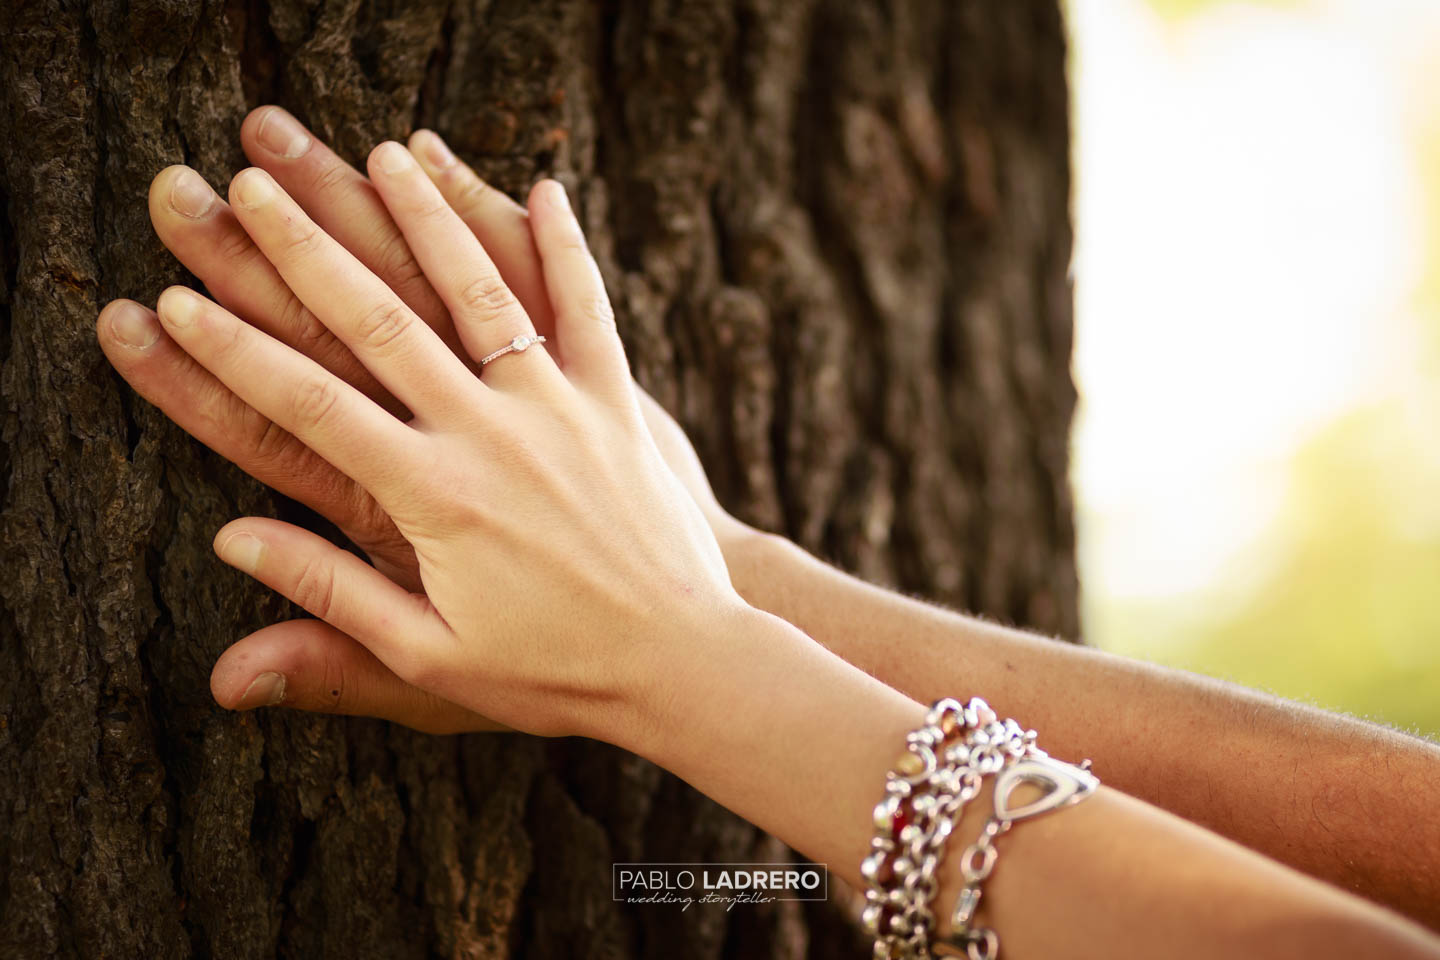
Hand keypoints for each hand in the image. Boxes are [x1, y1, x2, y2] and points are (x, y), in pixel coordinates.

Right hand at [100, 128, 741, 743]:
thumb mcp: (429, 659)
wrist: (681, 662)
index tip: (171, 303)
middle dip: (303, 250)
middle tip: (244, 189)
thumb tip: (232, 540)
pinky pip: (589, 308)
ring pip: (479, 291)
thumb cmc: (552, 673)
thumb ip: (330, 596)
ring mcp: (557, 408)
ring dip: (425, 217)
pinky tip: (545, 187)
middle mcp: (488, 435)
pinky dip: (567, 247)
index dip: (231, 353)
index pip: (307, 407)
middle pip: (378, 323)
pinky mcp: (617, 402)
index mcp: (429, 498)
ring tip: (378, 155)